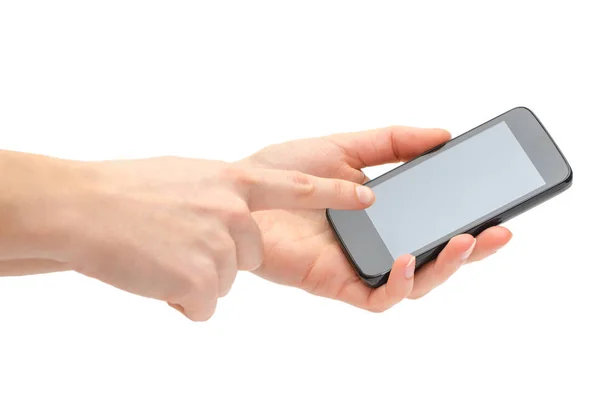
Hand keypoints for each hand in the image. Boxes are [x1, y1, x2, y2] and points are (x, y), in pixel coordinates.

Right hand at [6, 154, 373, 320]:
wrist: (84, 208)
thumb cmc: (127, 191)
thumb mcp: (187, 176)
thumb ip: (220, 193)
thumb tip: (234, 214)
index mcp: (234, 181)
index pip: (298, 187)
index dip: (334, 193)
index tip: (366, 196)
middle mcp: (236, 212)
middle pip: (249, 254)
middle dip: (218, 256)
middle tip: (178, 242)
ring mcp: (222, 246)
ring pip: (221, 281)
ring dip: (192, 277)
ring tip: (159, 255)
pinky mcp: (204, 281)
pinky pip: (202, 304)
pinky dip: (178, 298)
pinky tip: (155, 275)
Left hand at [242, 126, 511, 311]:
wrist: (239, 192)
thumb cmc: (282, 171)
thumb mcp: (346, 145)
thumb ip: (393, 141)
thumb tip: (444, 135)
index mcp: (381, 211)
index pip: (433, 220)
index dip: (467, 216)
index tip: (497, 203)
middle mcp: (375, 241)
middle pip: (434, 255)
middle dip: (472, 248)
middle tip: (499, 230)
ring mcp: (358, 264)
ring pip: (415, 282)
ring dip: (446, 267)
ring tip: (465, 241)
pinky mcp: (337, 283)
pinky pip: (379, 297)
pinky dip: (401, 284)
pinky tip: (407, 260)